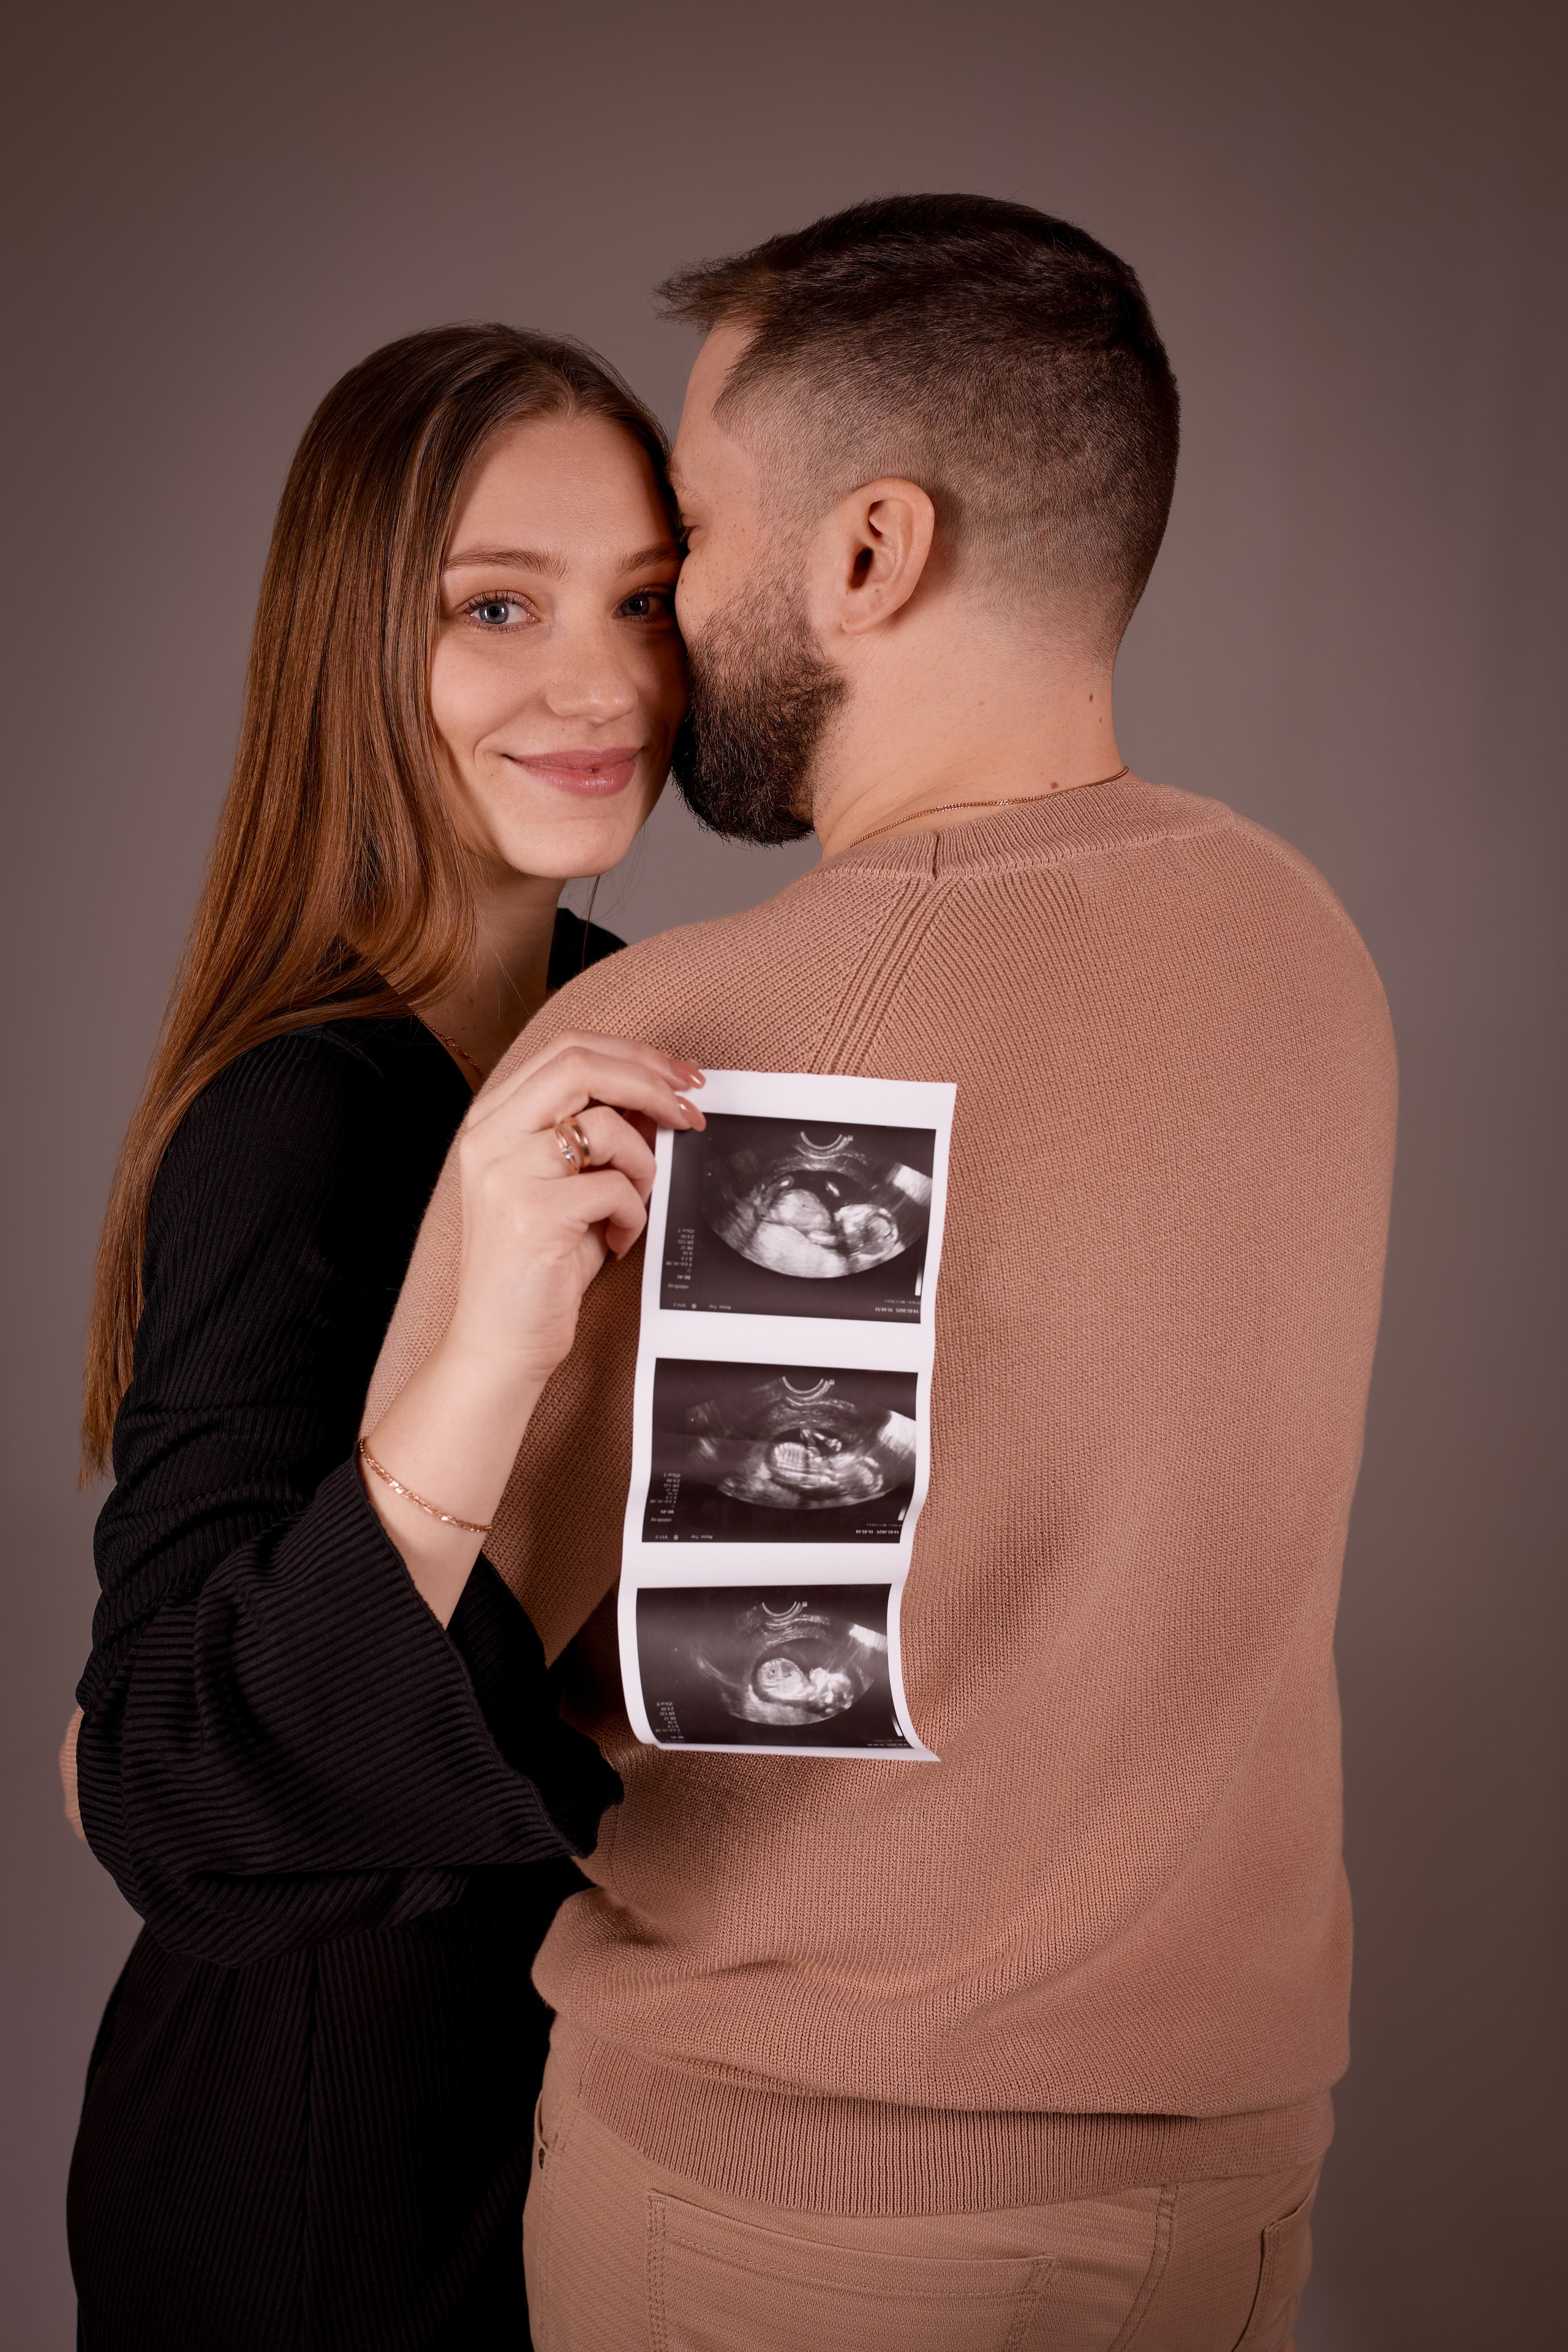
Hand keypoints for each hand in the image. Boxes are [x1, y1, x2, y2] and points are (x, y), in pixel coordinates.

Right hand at [360, 1031, 703, 1624]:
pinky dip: (632, 1214)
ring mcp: (506, 1172)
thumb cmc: (535, 1267)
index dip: (632, 1054)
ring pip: (605, 1126)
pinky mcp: (531, 1214)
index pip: (566, 1050)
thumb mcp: (560, 1185)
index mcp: (491, 1121)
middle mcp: (490, 1137)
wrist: (498, 1344)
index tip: (680, 1075)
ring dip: (643, 1164)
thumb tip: (659, 1095)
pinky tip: (617, 1242)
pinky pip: (614, 1188)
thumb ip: (593, 1136)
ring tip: (635, 1202)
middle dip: (651, 1082)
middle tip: (691, 1111)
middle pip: (582, 1065)